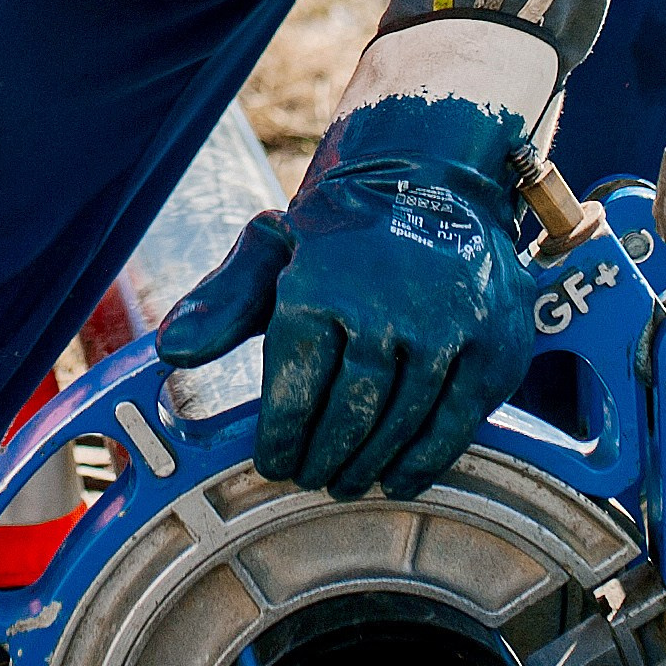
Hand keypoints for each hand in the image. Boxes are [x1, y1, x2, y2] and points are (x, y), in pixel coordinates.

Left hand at [158, 34, 552, 502]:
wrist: (432, 182)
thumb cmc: (341, 233)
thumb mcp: (273, 249)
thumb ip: (223, 301)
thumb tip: (172, 350)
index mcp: (321, 281)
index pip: (294, 382)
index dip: (280, 434)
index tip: (272, 463)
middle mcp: (386, 302)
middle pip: (349, 410)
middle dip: (323, 457)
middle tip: (311, 479)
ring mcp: (446, 325)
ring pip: (401, 422)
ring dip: (369, 465)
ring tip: (347, 482)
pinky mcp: (493, 345)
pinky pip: (456, 423)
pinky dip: (424, 461)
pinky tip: (398, 479)